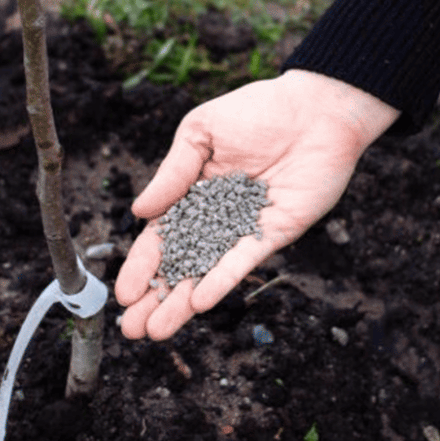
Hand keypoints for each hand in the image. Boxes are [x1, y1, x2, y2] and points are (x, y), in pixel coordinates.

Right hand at [115, 70, 399, 340]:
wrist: (316, 109)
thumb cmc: (257, 111)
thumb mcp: (201, 132)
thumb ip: (172, 173)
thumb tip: (139, 212)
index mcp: (193, 193)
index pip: (161, 237)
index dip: (142, 266)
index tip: (124, 294)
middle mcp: (217, 217)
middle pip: (181, 265)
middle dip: (156, 298)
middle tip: (132, 329)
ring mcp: (244, 228)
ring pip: (208, 272)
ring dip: (183, 303)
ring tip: (156, 331)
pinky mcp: (274, 232)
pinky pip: (243, 261)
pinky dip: (222, 280)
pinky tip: (200, 303)